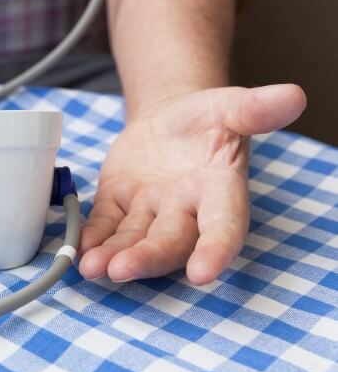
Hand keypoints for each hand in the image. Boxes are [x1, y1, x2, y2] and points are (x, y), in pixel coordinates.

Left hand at [78, 84, 305, 284]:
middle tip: (120, 270)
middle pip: (169, 242)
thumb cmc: (208, 117)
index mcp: (219, 191)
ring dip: (112, 255)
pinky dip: (91, 237)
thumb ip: (256, 108)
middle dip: (146, 258)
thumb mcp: (229, 106)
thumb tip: (293, 96)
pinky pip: (105, 225)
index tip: (202, 274)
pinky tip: (78, 248)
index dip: (214, 250)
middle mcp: (185, 210)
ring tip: (91, 267)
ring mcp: (150, 211)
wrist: (172, 117)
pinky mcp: (119, 205)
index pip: (223, 227)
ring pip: (133, 240)